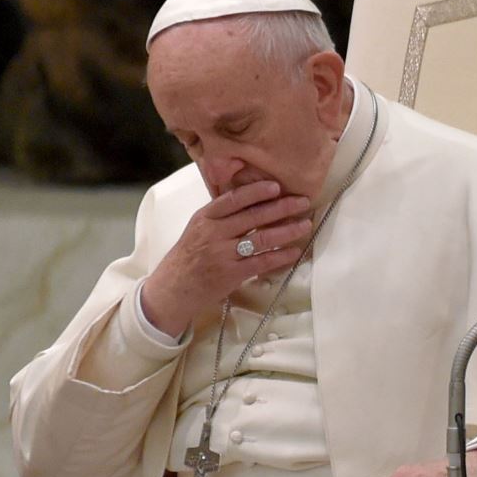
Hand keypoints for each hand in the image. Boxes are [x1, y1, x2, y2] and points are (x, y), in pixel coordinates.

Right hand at [141, 181, 312, 334]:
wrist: (172, 289)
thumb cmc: (188, 256)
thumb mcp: (198, 228)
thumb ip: (220, 214)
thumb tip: (251, 197)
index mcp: (205, 218)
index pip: (233, 199)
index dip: (256, 191)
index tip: (276, 186)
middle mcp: (214, 233)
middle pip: (253, 216)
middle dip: (282, 207)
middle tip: (303, 201)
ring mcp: (223, 254)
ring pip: (261, 238)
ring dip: (287, 231)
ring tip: (305, 224)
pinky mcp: (231, 275)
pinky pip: (261, 262)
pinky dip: (280, 256)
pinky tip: (294, 251)